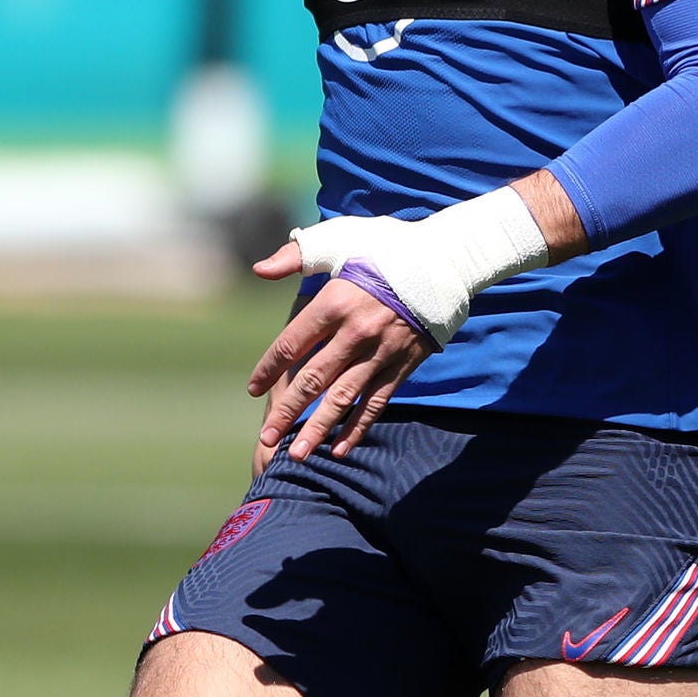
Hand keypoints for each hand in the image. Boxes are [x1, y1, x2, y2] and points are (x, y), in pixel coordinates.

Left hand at [247, 231, 433, 464]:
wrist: (444, 260)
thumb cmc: (386, 249)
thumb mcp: (339, 240)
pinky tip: (340, 449)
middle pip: (313, 379)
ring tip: (298, 455)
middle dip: (288, 411)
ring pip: (343, 398)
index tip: (253, 390)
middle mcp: (355, 332)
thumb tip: (259, 270)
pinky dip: (358, 427)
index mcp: (334, 302)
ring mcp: (381, 352)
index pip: (291, 344)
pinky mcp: (403, 364)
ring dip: (319, 429)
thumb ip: (295, 257)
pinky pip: (376, 402)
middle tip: (267, 438)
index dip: (268, 368)